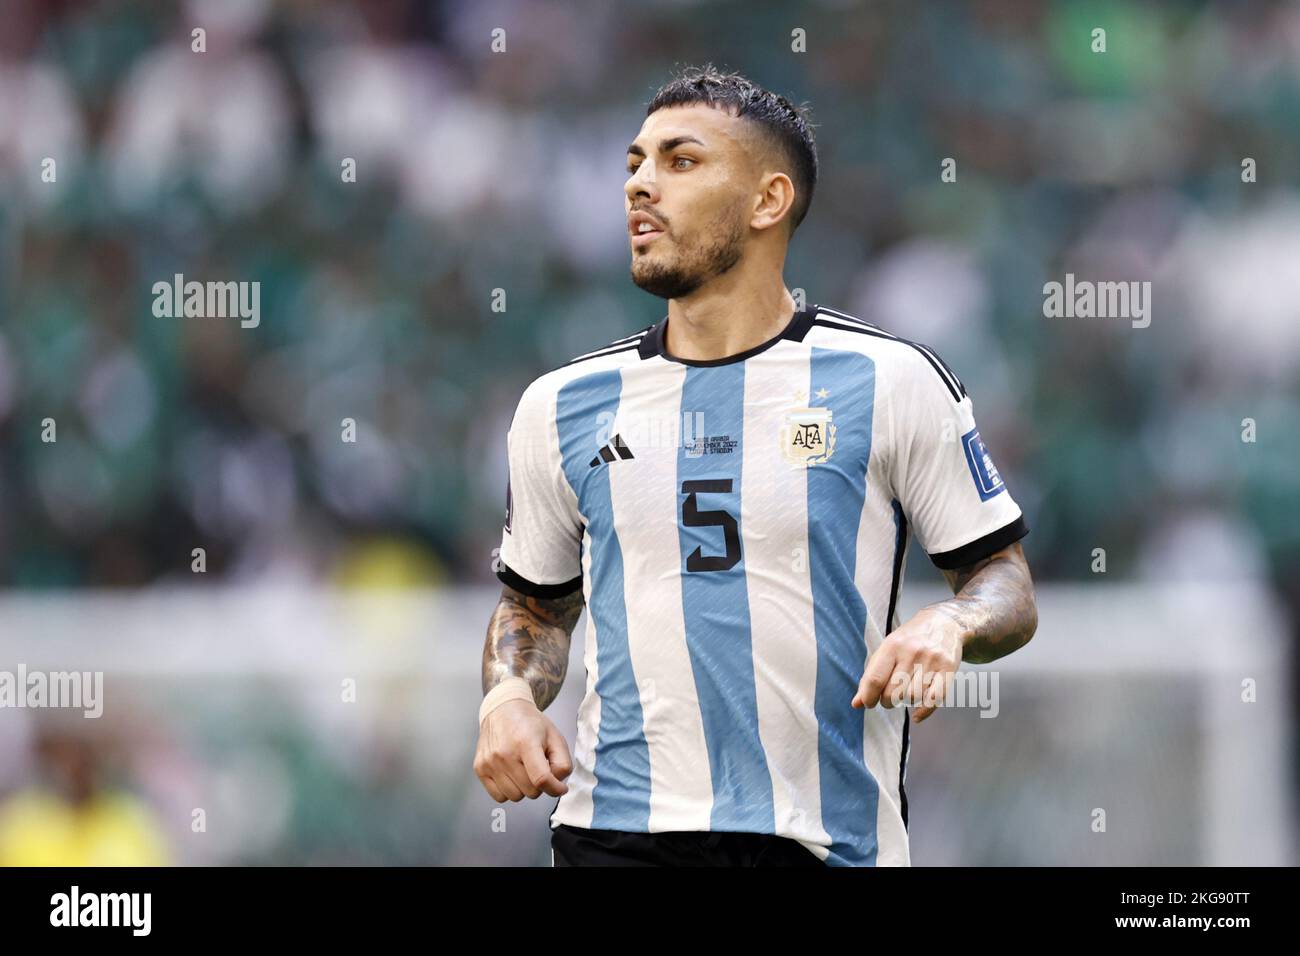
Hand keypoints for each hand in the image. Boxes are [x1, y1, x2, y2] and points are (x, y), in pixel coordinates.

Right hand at [473, 699, 573, 800]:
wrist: (502, 710)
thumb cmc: (530, 724)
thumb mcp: (555, 736)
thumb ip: (563, 762)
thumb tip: (558, 784)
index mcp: (526, 742)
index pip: (541, 778)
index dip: (555, 788)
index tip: (560, 788)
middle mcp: (504, 753)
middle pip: (530, 791)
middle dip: (540, 785)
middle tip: (538, 769)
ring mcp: (490, 762)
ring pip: (515, 797)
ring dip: (523, 788)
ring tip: (524, 770)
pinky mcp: (479, 768)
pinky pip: (499, 796)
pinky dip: (508, 790)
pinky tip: (511, 774)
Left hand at [852, 605, 963, 722]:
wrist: (944, 622)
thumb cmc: (910, 640)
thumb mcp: (887, 649)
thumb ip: (871, 676)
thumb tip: (856, 704)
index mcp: (892, 646)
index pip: (875, 679)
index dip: (868, 697)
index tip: (869, 703)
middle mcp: (911, 652)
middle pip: (893, 692)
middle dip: (886, 702)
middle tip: (888, 699)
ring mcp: (931, 661)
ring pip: (913, 697)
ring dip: (906, 703)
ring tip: (905, 695)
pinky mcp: (948, 669)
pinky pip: (935, 699)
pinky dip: (923, 711)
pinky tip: (917, 714)